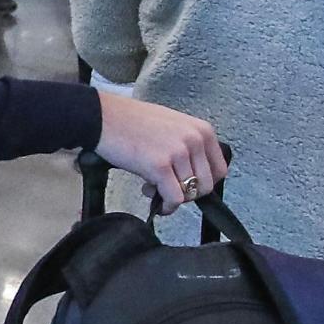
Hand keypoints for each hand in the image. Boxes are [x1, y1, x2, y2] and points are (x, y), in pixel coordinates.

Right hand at [93, 93, 227, 215]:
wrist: (104, 117)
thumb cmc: (132, 121)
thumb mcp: (173, 125)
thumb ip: (189, 145)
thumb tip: (194, 174)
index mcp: (201, 130)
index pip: (219, 170)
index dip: (203, 183)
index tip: (188, 186)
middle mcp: (194, 140)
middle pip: (207, 185)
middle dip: (188, 194)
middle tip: (170, 190)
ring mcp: (178, 152)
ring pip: (190, 194)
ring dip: (173, 199)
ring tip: (155, 190)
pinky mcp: (160, 166)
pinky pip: (174, 198)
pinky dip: (166, 206)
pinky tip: (156, 202)